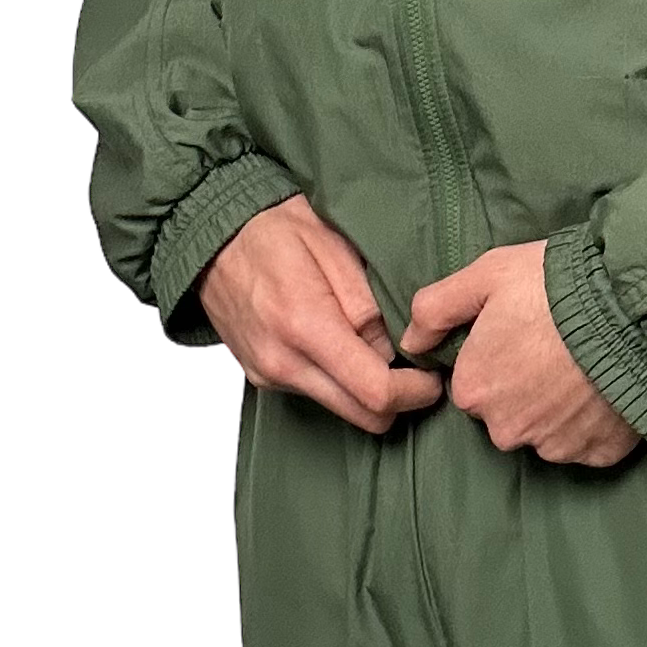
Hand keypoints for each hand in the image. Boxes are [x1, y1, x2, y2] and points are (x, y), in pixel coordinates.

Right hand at [198, 194, 443, 435]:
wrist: (212, 235)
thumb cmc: (273, 230)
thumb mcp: (333, 246)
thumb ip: (366, 303)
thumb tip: (392, 347)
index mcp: (305, 327)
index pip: (375, 391)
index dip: (415, 392)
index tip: (433, 378)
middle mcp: (284, 363)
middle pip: (363, 416)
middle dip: (399, 401)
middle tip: (417, 371)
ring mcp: (270, 374)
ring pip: (341, 409)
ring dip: (368, 392)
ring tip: (379, 351)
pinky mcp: (263, 376)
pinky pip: (316, 394)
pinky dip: (340, 382)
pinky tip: (345, 348)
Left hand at [398, 239, 643, 467]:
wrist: (636, 310)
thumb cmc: (555, 288)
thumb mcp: (486, 276)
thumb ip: (435, 308)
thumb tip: (410, 341)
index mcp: (474, 389)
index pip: (472, 382)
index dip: (495, 355)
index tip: (521, 332)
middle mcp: (507, 429)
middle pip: (507, 410)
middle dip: (524, 385)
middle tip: (555, 346)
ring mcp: (555, 447)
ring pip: (546, 428)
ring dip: (558, 405)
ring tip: (583, 364)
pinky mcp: (598, 454)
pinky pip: (586, 441)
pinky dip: (592, 421)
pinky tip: (604, 387)